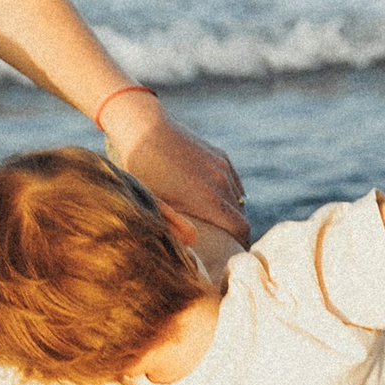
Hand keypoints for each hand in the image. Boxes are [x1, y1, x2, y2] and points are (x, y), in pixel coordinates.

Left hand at [106, 98, 249, 243]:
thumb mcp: (155, 205)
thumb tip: (193, 246)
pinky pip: (233, 184)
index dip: (237, 247)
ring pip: (238, 201)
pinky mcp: (221, 157)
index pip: (241, 231)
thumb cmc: (143, 172)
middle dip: (234, 235)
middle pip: (241, 218)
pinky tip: (213, 201)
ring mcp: (223, 168)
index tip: (227, 256)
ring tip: (215, 225)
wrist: (144, 128)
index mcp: (209, 200)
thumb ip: (175, 228)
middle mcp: (223, 184)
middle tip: (220, 247)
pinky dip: (228, 197)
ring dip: (231, 214)